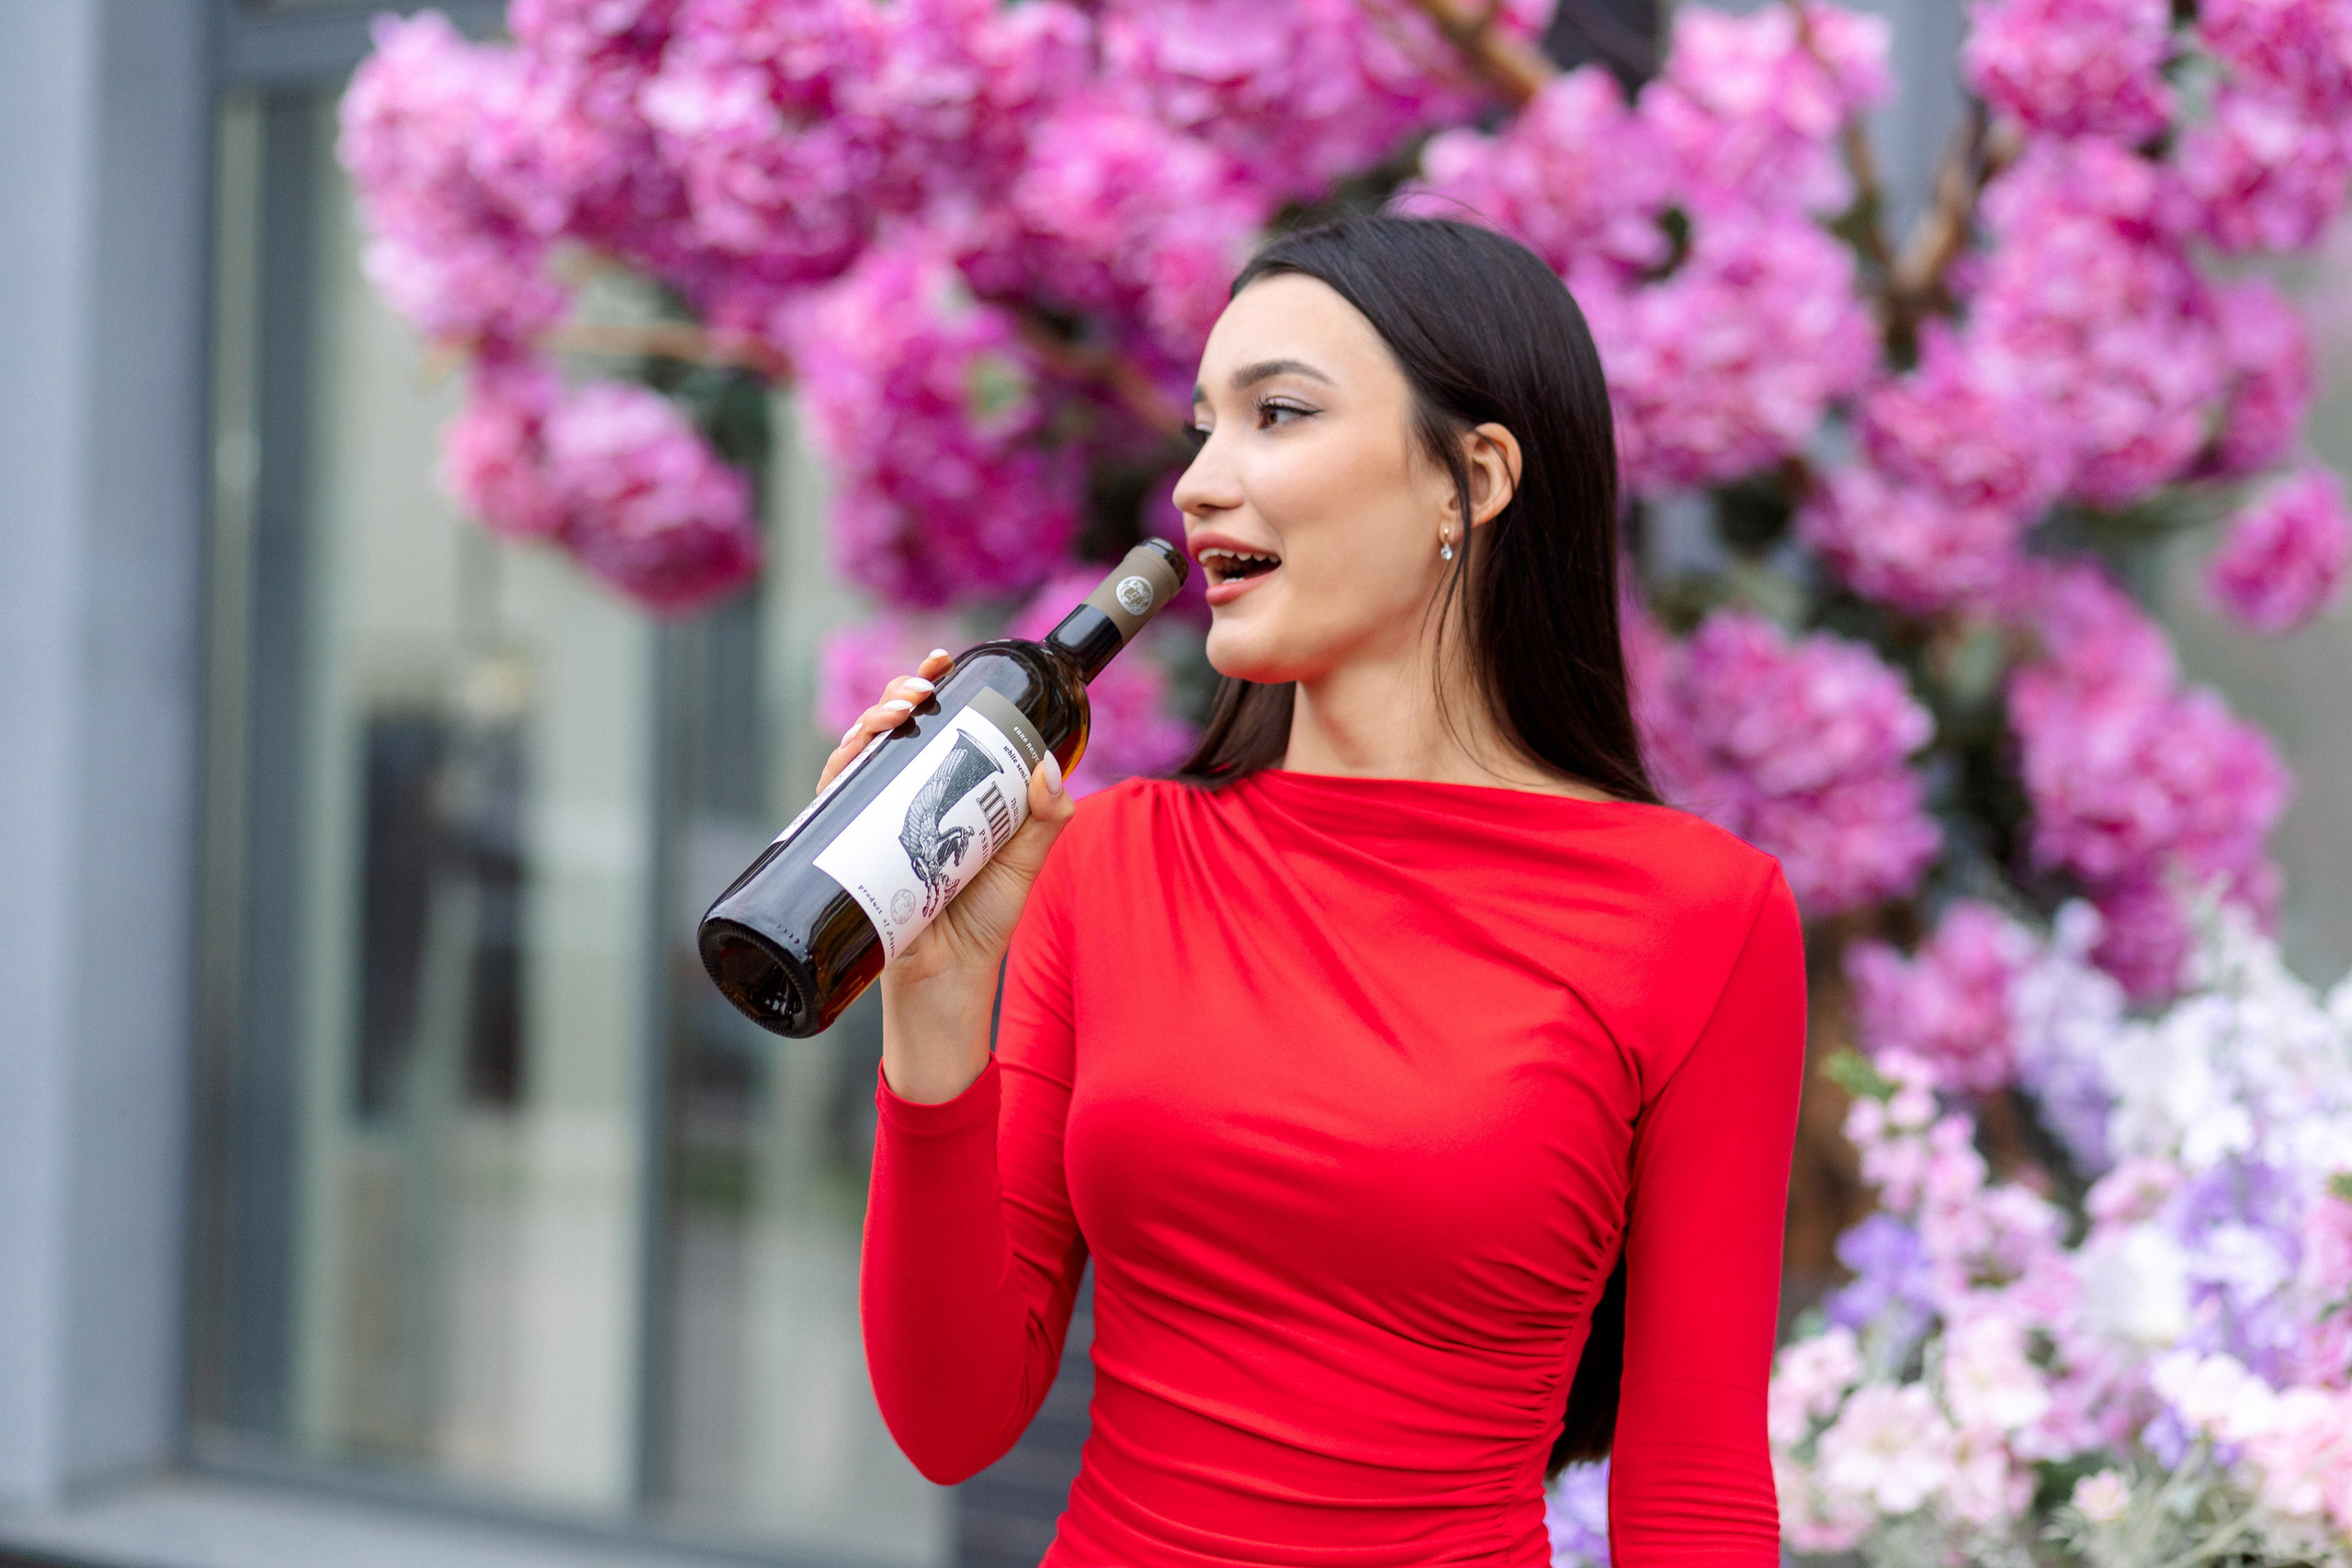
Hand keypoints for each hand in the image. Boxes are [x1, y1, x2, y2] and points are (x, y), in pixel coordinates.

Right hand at [830, 650, 1080, 1102]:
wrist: (948, 986)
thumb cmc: (982, 925)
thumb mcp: (1024, 864)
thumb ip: (1044, 819)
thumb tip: (1050, 767)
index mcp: (939, 794)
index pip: (929, 727)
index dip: (928, 687)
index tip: (943, 659)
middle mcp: (898, 803)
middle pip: (887, 732)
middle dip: (897, 695)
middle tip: (922, 690)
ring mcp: (869, 825)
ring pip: (856, 756)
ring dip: (869, 721)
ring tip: (901, 710)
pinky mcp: (845, 853)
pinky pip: (831, 803)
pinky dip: (838, 770)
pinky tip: (856, 753)